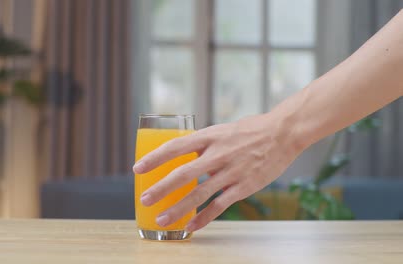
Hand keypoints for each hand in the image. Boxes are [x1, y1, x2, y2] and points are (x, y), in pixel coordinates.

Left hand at [133, 112, 304, 231]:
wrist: (282, 134)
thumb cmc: (250, 131)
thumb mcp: (222, 131)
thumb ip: (204, 144)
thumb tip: (185, 157)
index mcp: (209, 136)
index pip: (175, 147)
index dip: (154, 158)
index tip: (138, 169)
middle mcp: (217, 154)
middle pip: (183, 174)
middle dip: (161, 188)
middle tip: (144, 198)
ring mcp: (230, 172)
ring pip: (199, 194)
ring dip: (178, 208)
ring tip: (161, 219)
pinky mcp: (243, 186)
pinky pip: (219, 206)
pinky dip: (204, 218)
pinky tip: (191, 227)